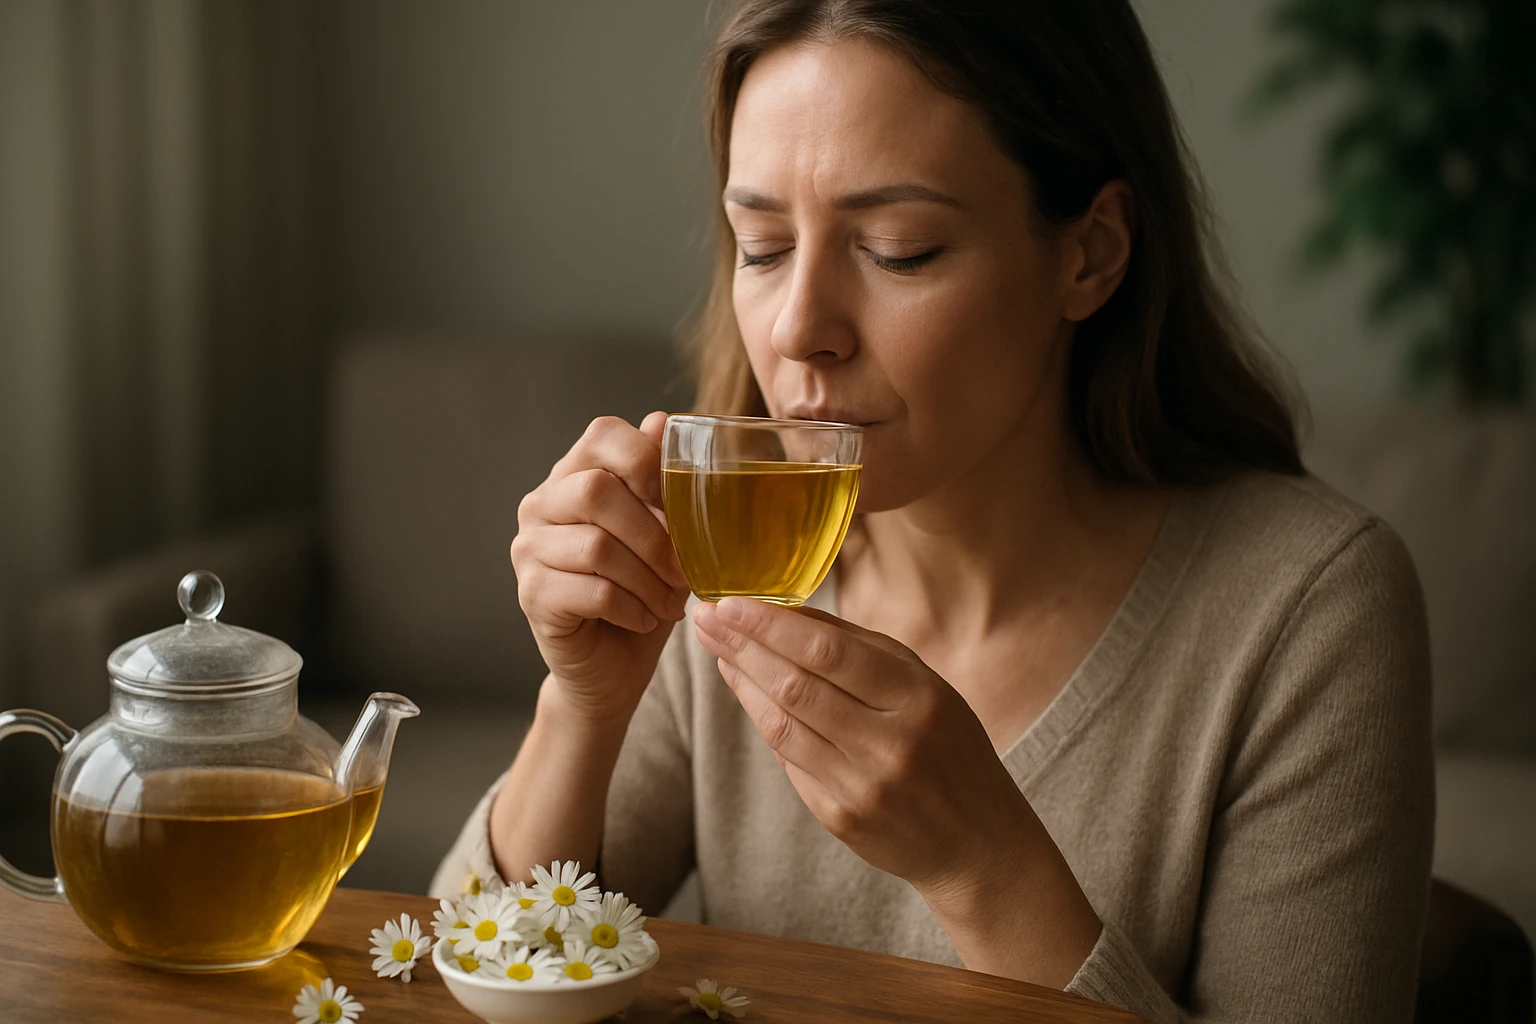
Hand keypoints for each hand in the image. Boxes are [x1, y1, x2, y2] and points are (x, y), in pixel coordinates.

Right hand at [513, 412, 690, 722]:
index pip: (601, 434)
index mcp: (574, 475)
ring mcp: (528, 550)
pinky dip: (632, 608)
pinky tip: (645, 618)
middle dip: (655, 534)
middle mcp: (541, 505)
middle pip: (597, 491)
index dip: (645, 458)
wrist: (610, 666)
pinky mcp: (531, 595)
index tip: (674, 500)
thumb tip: (662, 420)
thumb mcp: (664, 535)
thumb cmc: (641, 591)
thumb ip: (660, 482)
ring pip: (598, 547)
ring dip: (648, 580)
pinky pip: (593, 591)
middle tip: (683, 571)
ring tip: (669, 602)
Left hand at [691, 596, 1101, 984]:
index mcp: (917, 698)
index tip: (729, 602)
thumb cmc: (947, 746)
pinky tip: (744, 691)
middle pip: (796, 686)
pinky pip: (789, 759)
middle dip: (742, 646)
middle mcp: (890, 743)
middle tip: (703, 617)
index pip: (829, 653)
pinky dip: (762, 719)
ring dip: (741, 681)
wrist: (976, 841)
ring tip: (716, 649)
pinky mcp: (840, 818)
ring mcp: (862, 786)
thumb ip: (859, 649)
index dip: (771, 626)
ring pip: (782, 724)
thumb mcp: (924, 686)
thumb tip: (786, 611)